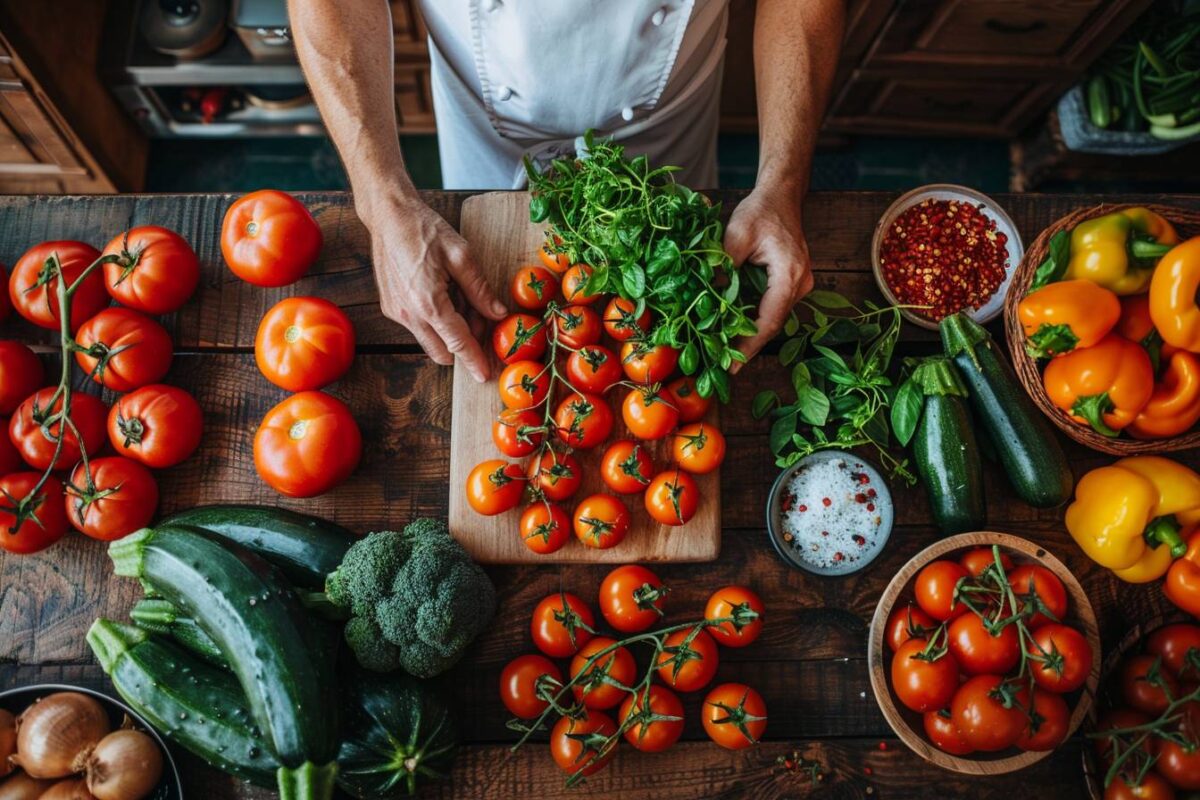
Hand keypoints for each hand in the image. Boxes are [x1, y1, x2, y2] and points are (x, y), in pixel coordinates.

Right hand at [362, 195, 506, 381]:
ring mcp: (397, 313)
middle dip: (464, 344)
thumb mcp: (461, 255)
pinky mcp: (390, 308)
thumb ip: (480, 289)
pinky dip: (435, 321)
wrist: (388, 216)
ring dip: (449, 332)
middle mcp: (409, 314)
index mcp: (429, 302)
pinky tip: (442, 293)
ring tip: (459, 297)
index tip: (485, 375)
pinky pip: (418, 327)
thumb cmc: (423, 230)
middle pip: (442, 352)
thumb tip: (497, 313)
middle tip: (479, 318)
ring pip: (430, 341)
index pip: (458, 342)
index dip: (474, 360)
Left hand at [722, 184, 813, 369]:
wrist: (781, 195)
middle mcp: (800, 284)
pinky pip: (771, 307)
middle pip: (772, 324)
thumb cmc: (760, 212)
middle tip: (722, 366)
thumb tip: (704, 299)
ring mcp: (798, 285)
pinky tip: (732, 330)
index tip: (732, 365)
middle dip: (747, 345)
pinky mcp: (790, 283)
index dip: (749, 345)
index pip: (769, 320)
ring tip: (724, 353)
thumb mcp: (735, 236)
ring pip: (772, 318)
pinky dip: (752, 319)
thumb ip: (723, 268)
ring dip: (749, 334)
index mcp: (789, 275)